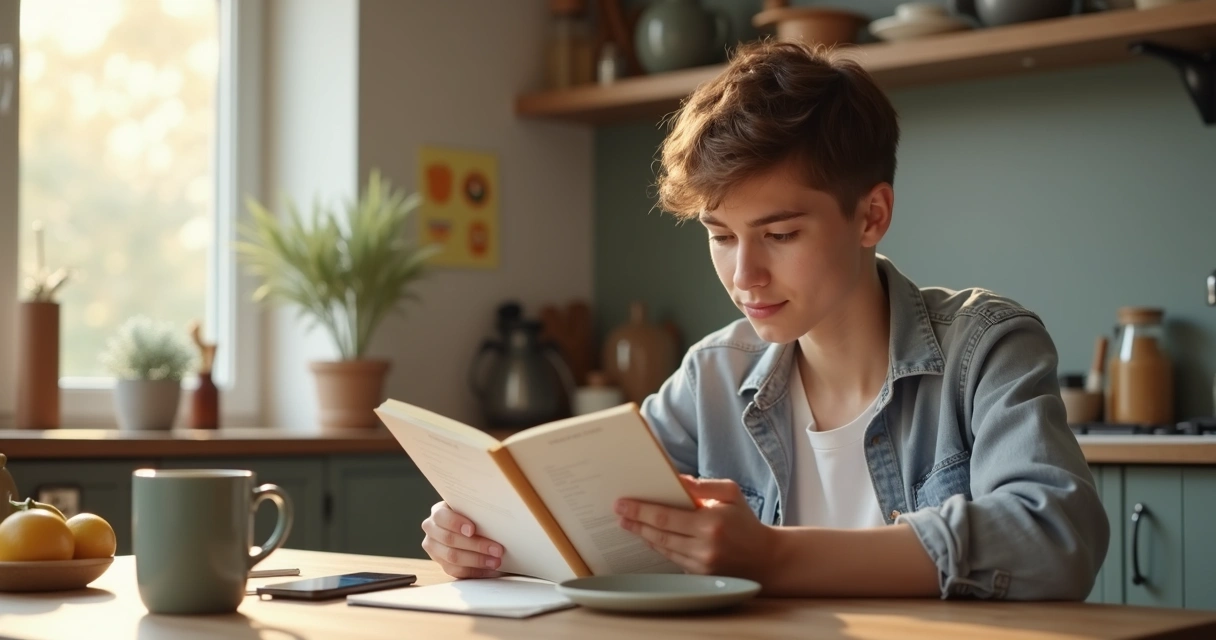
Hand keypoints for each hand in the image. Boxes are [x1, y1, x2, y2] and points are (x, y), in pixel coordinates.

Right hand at [421, 501, 505, 578]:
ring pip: (453, 558)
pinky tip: (490, 570)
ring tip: (495, 561)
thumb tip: (494, 515)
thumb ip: (476, 510)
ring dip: (477, 561)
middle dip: (476, 545)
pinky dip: (476, 572)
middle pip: (449, 539)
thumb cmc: (471, 516)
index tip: (472, 530)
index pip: (441, 517)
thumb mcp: (470, 509)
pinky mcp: (443, 565)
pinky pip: (457, 572)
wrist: (464, 529)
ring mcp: (435, 550)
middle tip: (497, 549)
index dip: (456, 523)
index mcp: (438, 514)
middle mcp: (432, 531)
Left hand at [615, 475, 774, 580]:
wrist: (765, 558)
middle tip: (618, 513)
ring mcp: (700, 565)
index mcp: (710, 523)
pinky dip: (658, 546)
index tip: (622, 504)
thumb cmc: (746, 521)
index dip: (641, 510)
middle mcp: (704, 546)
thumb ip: (703, 485)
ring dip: (643, 535)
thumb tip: (676, 478)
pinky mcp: (699, 575)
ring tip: (628, 524)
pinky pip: (672, 558)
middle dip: (635, 522)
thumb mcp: (731, 493)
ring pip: (663, 548)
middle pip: (659, 533)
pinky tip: (648, 536)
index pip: (665, 516)